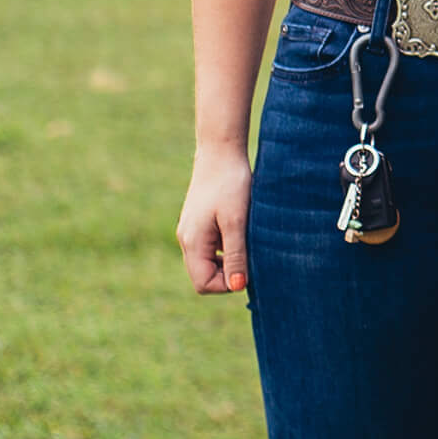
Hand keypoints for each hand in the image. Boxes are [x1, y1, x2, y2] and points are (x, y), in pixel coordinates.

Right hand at [178, 145, 253, 294]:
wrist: (221, 152)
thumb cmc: (231, 185)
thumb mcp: (237, 222)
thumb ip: (236, 254)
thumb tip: (238, 286)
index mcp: (192, 243)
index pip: (203, 284)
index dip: (227, 283)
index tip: (248, 266)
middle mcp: (187, 240)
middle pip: (204, 275)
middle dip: (228, 272)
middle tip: (250, 251)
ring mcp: (191, 231)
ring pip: (208, 261)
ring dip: (229, 258)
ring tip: (246, 237)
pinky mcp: (199, 222)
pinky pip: (211, 247)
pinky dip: (226, 246)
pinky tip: (241, 229)